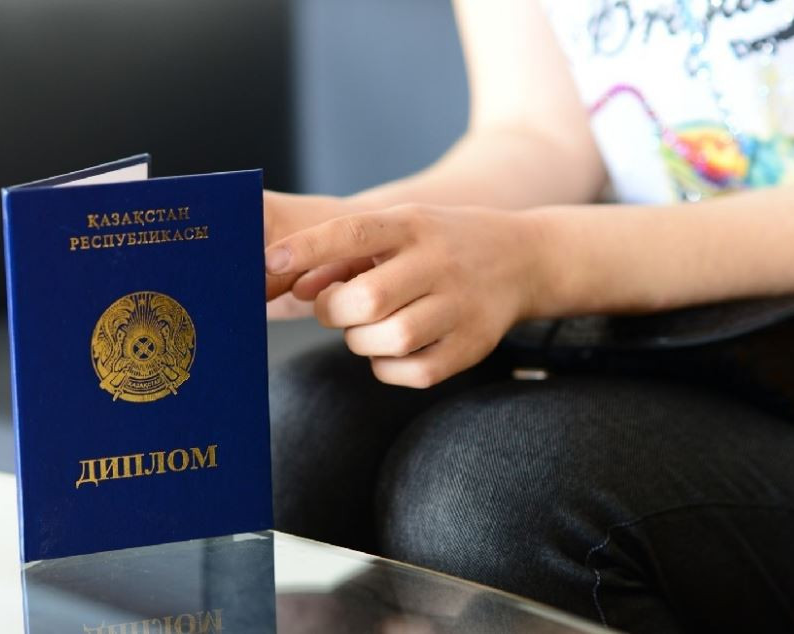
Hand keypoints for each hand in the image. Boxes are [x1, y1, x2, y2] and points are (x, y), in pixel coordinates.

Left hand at [264, 205, 548, 386]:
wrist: (523, 258)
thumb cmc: (439, 244)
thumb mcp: (399, 229)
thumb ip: (344, 255)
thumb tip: (295, 286)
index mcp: (413, 224)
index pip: (353, 232)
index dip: (306, 249)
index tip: (270, 263)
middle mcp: (439, 262)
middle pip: (368, 299)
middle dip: (334, 311)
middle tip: (336, 308)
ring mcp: (461, 306)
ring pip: (391, 340)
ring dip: (361, 341)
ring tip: (368, 327)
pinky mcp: (473, 345)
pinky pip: (415, 372)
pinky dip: (389, 367)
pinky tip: (393, 349)